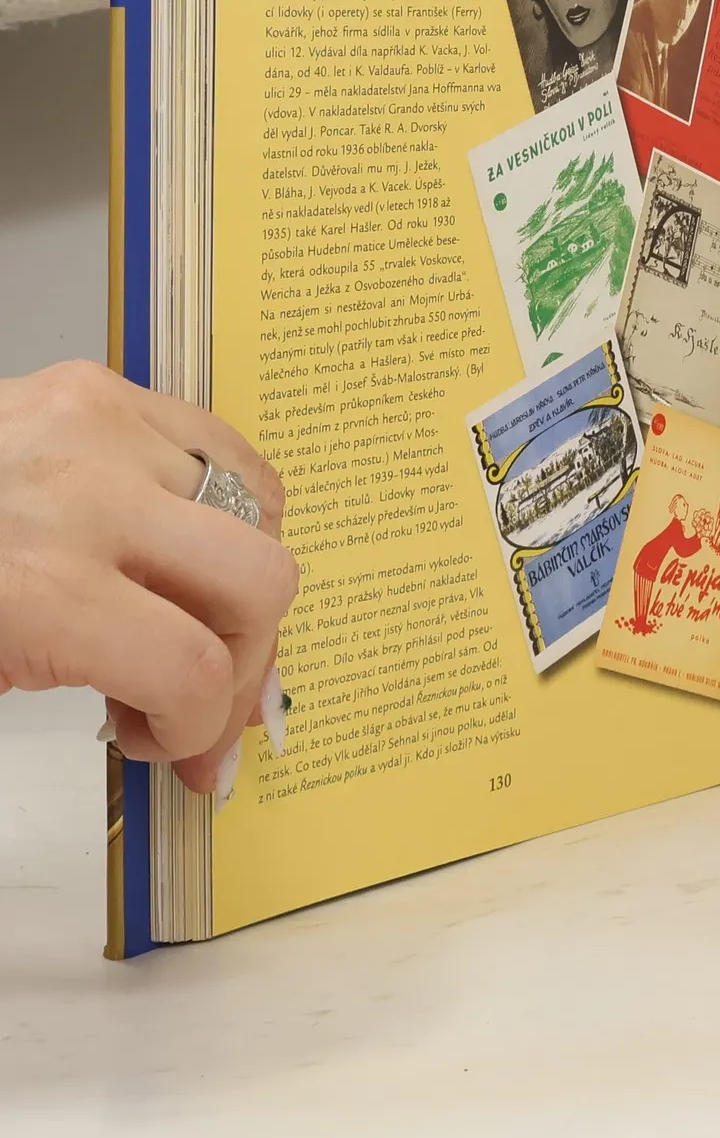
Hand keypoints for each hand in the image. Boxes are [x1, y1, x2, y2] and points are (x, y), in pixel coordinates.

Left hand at [0, 361, 296, 795]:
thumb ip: (112, 689)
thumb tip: (209, 724)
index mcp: (41, 591)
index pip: (193, 670)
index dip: (201, 726)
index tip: (180, 745)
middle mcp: (90, 500)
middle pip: (260, 583)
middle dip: (244, 650)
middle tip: (200, 684)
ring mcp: (107, 432)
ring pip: (260, 512)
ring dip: (235, 575)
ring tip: (184, 602)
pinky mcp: (109, 392)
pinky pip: (228, 450)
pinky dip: (226, 505)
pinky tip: (184, 541)